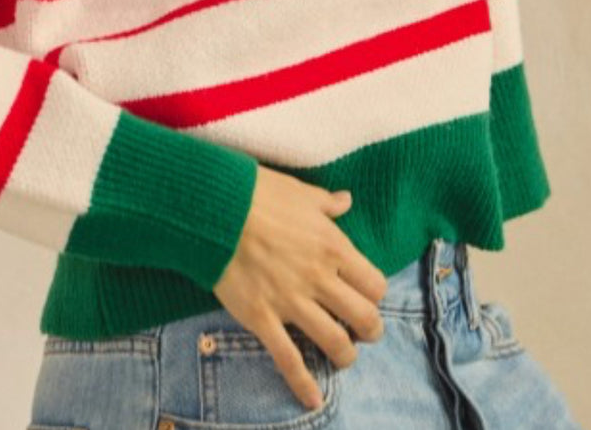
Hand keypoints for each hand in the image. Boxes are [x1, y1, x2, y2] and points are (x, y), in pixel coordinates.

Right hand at [213, 166, 387, 410]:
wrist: (215, 208)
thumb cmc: (258, 194)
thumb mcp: (300, 192)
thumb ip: (327, 204)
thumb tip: (346, 200)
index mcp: (332, 246)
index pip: (374, 284)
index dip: (375, 294)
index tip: (367, 297)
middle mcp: (319, 277)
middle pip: (363, 317)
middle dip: (369, 330)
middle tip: (364, 333)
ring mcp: (291, 301)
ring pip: (335, 342)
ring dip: (345, 356)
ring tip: (344, 357)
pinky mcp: (263, 318)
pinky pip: (289, 359)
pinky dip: (303, 384)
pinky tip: (313, 399)